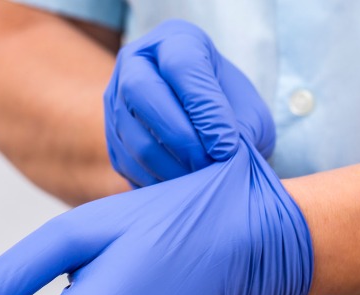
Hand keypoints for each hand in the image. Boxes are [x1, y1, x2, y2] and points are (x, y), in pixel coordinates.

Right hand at [104, 19, 275, 187]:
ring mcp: (115, 100)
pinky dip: (157, 182)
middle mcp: (136, 62)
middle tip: (210, 167)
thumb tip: (222, 154)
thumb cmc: (231, 110)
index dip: (206, 110)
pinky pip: (129, 164)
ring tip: (201, 183)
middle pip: (143, 93)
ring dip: (170, 168)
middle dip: (181, 139)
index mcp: (175, 41)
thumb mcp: (248, 111)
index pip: (183, 67)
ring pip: (134, 137)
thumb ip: (239, 128)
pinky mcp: (111, 137)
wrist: (204, 123)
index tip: (228, 147)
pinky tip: (183, 189)